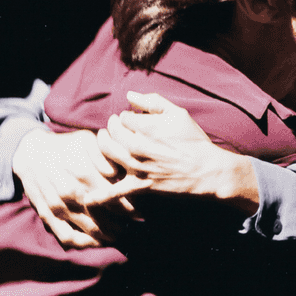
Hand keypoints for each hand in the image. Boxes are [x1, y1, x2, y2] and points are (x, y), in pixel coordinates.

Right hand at [12, 127, 146, 247]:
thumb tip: (118, 172)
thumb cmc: (64, 146)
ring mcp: (58, 207)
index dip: (130, 207)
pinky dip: (85, 244)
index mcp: (83, 174)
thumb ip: (104, 155)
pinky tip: (97, 242)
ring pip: (89, 230)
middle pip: (105, 217)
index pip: (114, 198)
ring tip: (119, 234)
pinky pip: (68, 237)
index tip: (141, 211)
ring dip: (107, 235)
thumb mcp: (86, 140)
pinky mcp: (47, 216)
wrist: (29, 153)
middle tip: (134, 225)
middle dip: (123, 224)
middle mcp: (71, 193)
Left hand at [97, 92, 259, 210]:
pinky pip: (117, 191)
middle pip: (112, 132)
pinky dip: (102, 196)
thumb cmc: (194, 141)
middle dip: (112, 127)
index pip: (123, 117)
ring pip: (108, 153)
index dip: (126, 116)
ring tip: (106, 141)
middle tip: (116, 127)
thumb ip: (153, 101)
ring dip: (103, 145)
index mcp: (147, 127)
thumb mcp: (178, 114)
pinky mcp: (140, 185)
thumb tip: (130, 95)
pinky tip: (88, 199)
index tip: (132, 119)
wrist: (207, 171)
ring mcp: (137, 167)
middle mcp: (138, 146)